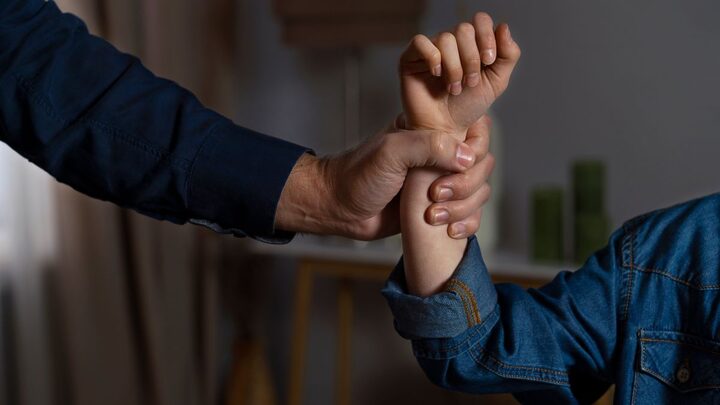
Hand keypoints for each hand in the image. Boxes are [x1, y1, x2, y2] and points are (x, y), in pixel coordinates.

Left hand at [274, 121, 491, 240]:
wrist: (340, 209)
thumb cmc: (358, 175)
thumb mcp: (391, 151)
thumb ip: (429, 146)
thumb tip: (467, 157)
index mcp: (432, 131)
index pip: (476, 130)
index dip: (474, 149)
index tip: (456, 165)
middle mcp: (441, 155)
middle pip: (483, 164)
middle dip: (466, 184)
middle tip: (436, 194)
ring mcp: (442, 182)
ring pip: (479, 191)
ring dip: (464, 207)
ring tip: (433, 216)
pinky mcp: (440, 208)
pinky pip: (470, 215)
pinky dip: (467, 224)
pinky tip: (449, 231)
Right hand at [399, 13, 520, 134]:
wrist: (446, 129)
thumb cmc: (467, 107)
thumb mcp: (496, 82)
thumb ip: (508, 55)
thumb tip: (504, 26)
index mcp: (472, 44)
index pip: (480, 21)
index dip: (487, 37)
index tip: (488, 61)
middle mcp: (451, 43)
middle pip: (464, 29)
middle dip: (471, 58)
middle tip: (470, 82)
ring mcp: (430, 49)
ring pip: (446, 38)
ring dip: (454, 67)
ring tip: (453, 88)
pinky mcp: (411, 58)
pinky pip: (420, 42)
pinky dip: (433, 58)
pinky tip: (436, 75)